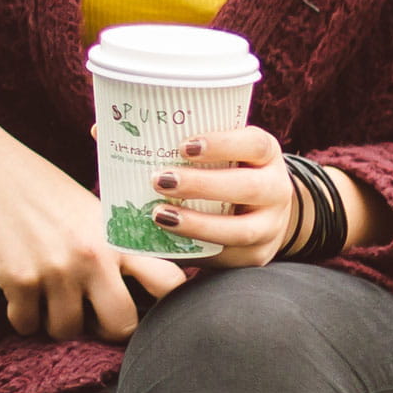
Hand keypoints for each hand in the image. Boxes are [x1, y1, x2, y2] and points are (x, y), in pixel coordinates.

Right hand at [0, 101, 190, 341]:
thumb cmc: (34, 184)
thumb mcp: (87, 207)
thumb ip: (112, 241)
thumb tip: (134, 281)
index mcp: (116, 235)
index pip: (168, 282)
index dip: (165, 302)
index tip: (147, 304)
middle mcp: (93, 255)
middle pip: (122, 324)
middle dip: (104, 328)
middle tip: (89, 315)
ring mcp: (56, 270)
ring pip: (66, 330)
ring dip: (54, 321)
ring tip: (45, 298)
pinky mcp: (19, 281)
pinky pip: (26, 325)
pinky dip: (21, 316)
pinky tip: (18, 295)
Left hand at [152, 130, 392, 260]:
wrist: (262, 210)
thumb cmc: (226, 171)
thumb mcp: (221, 152)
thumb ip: (184, 145)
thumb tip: (115, 135)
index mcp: (266, 155)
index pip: (255, 144)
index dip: (222, 144)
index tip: (185, 146)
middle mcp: (277, 189)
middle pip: (248, 188)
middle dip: (202, 186)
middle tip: (160, 180)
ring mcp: (271, 225)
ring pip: (241, 230)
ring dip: (197, 224)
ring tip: (159, 215)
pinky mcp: (257, 255)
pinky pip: (228, 256)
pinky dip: (195, 249)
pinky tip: (167, 241)